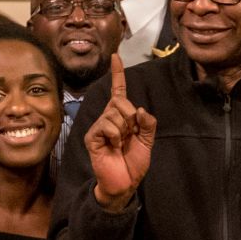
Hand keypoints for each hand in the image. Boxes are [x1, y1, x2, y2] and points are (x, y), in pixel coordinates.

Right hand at [84, 53, 156, 210]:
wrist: (124, 183)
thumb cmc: (133, 163)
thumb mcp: (147, 141)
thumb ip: (148, 123)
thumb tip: (139, 109)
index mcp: (121, 116)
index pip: (119, 91)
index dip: (118, 74)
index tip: (116, 56)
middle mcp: (108, 118)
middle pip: (121, 101)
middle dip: (131, 117)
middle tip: (131, 135)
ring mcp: (99, 127)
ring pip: (115, 113)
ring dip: (124, 129)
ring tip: (121, 143)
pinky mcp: (92, 137)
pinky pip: (107, 125)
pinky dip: (116, 135)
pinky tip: (114, 146)